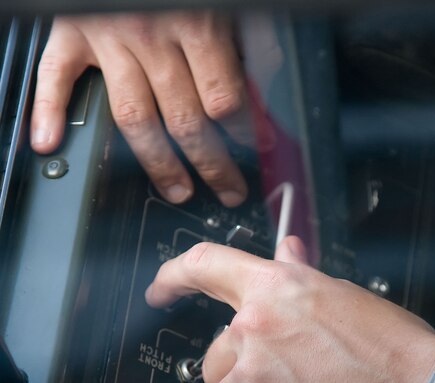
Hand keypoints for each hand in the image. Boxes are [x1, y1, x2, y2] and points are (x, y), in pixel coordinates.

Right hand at [31, 11, 248, 205]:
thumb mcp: (227, 5)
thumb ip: (248, 44)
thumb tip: (264, 88)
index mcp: (195, 25)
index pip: (221, 99)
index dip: (241, 134)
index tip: (253, 156)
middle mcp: (151, 37)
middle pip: (184, 120)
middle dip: (212, 165)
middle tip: (228, 189)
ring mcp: (108, 40)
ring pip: (134, 119)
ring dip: (158, 164)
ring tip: (178, 189)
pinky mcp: (73, 34)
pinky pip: (56, 76)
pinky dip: (47, 110)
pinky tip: (48, 142)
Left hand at [145, 237, 434, 382]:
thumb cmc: (393, 348)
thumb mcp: (344, 298)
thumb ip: (301, 278)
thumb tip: (287, 250)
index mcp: (276, 289)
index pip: (207, 266)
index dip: (174, 276)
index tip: (159, 291)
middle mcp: (255, 329)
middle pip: (211, 361)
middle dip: (237, 380)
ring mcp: (254, 378)